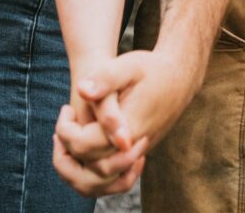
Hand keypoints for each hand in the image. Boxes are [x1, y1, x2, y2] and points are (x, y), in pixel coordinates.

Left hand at [54, 47, 194, 197]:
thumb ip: (105, 78)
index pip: (86, 146)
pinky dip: (96, 168)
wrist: (181, 77)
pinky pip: (114, 174)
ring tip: (68, 138)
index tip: (66, 108)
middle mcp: (133, 147)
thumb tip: (82, 90)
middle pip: (91, 169)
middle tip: (63, 125)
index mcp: (127, 126)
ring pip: (103, 178)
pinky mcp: (139, 152)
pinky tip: (87, 143)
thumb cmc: (152, 68)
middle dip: (68, 151)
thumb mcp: (128, 65)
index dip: (66, 131)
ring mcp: (138, 152)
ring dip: (79, 165)